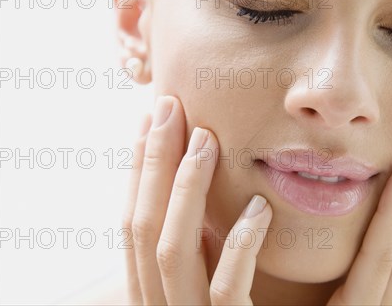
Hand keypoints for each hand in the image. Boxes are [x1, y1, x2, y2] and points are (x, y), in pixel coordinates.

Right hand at [122, 96, 272, 304]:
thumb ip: (202, 249)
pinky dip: (238, 245)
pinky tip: (257, 207)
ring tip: (207, 139)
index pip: (135, 222)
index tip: (149, 118)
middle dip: (152, 163)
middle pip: (143, 227)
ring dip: (187, 190)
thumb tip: (196, 188)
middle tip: (168, 105)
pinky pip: (227, 292)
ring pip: (173, 253)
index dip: (138, 168)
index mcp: (154, 293)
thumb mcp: (208, 285)